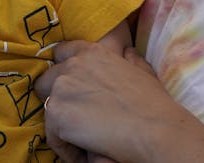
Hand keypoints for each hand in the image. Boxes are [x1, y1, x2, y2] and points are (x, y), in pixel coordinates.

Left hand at [35, 42, 180, 162]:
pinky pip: (51, 134)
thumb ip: (128, 58)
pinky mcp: (56, 112)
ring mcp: (61, 87)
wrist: (156, 130)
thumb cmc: (154, 105)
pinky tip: (86, 151)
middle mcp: (72, 65)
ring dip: (61, 122)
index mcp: (92, 52)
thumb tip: (126, 51)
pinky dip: (66, 147)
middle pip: (47, 80)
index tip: (72, 90)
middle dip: (57, 97)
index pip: (61, 53)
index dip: (63, 71)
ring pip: (47, 106)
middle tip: (78, 118)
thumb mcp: (141, 70)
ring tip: (83, 138)